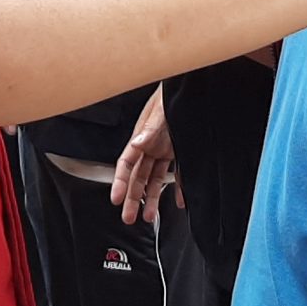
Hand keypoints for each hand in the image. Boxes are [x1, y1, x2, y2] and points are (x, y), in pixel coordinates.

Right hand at [111, 86, 178, 225]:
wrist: (190, 89)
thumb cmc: (171, 94)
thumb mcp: (161, 110)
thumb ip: (150, 129)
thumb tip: (137, 143)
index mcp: (141, 137)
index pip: (126, 164)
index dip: (120, 182)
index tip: (116, 198)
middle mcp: (151, 146)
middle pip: (138, 177)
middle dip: (132, 198)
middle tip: (128, 216)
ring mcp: (165, 150)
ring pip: (155, 179)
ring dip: (151, 198)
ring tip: (148, 216)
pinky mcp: (180, 151)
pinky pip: (178, 174)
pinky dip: (179, 190)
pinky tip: (180, 202)